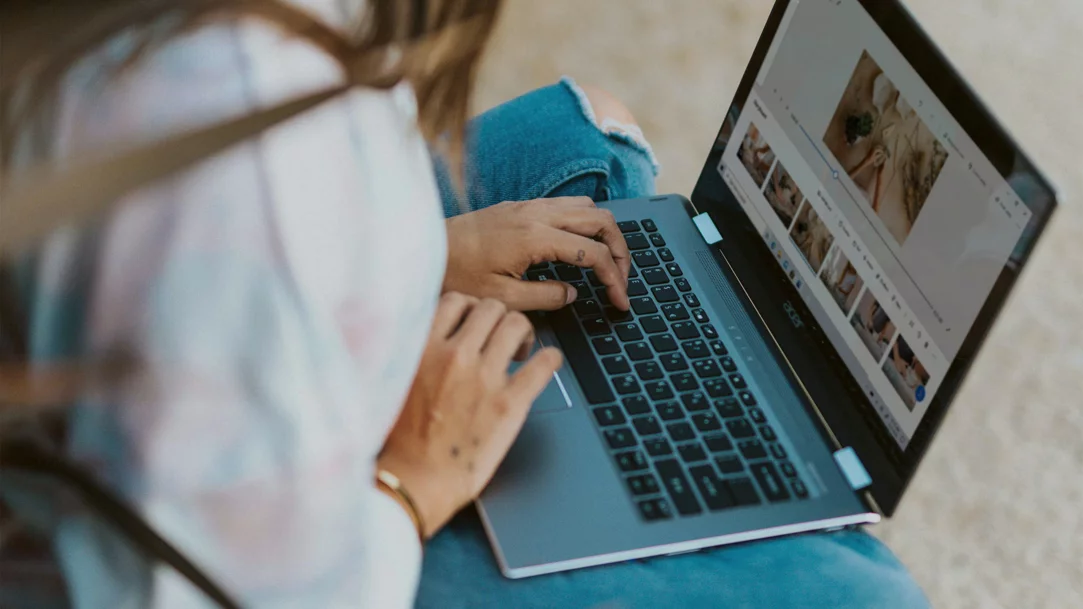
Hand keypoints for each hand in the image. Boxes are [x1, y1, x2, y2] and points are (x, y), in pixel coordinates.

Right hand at [378, 292, 562, 538]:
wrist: (414, 482)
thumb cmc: (400, 440)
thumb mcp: (396, 380)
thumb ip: (415, 353)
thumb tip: (435, 336)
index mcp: (424, 347)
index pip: (457, 301)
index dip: (471, 309)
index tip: (476, 323)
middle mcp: (455, 355)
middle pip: (491, 308)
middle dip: (499, 319)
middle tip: (502, 339)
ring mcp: (484, 377)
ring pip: (517, 325)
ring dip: (524, 333)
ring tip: (522, 351)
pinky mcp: (509, 403)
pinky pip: (543, 365)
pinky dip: (550, 359)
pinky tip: (549, 362)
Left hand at [444, 197, 631, 310]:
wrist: (422, 250)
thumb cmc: (455, 275)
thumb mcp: (502, 298)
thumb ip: (545, 297)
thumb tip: (573, 294)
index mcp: (535, 237)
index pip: (593, 253)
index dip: (614, 278)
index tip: (620, 301)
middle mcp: (536, 214)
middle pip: (601, 220)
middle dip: (620, 250)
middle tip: (622, 279)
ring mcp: (528, 206)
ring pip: (587, 207)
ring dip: (604, 233)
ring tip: (606, 263)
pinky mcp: (519, 207)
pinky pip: (566, 205)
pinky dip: (584, 224)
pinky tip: (578, 247)